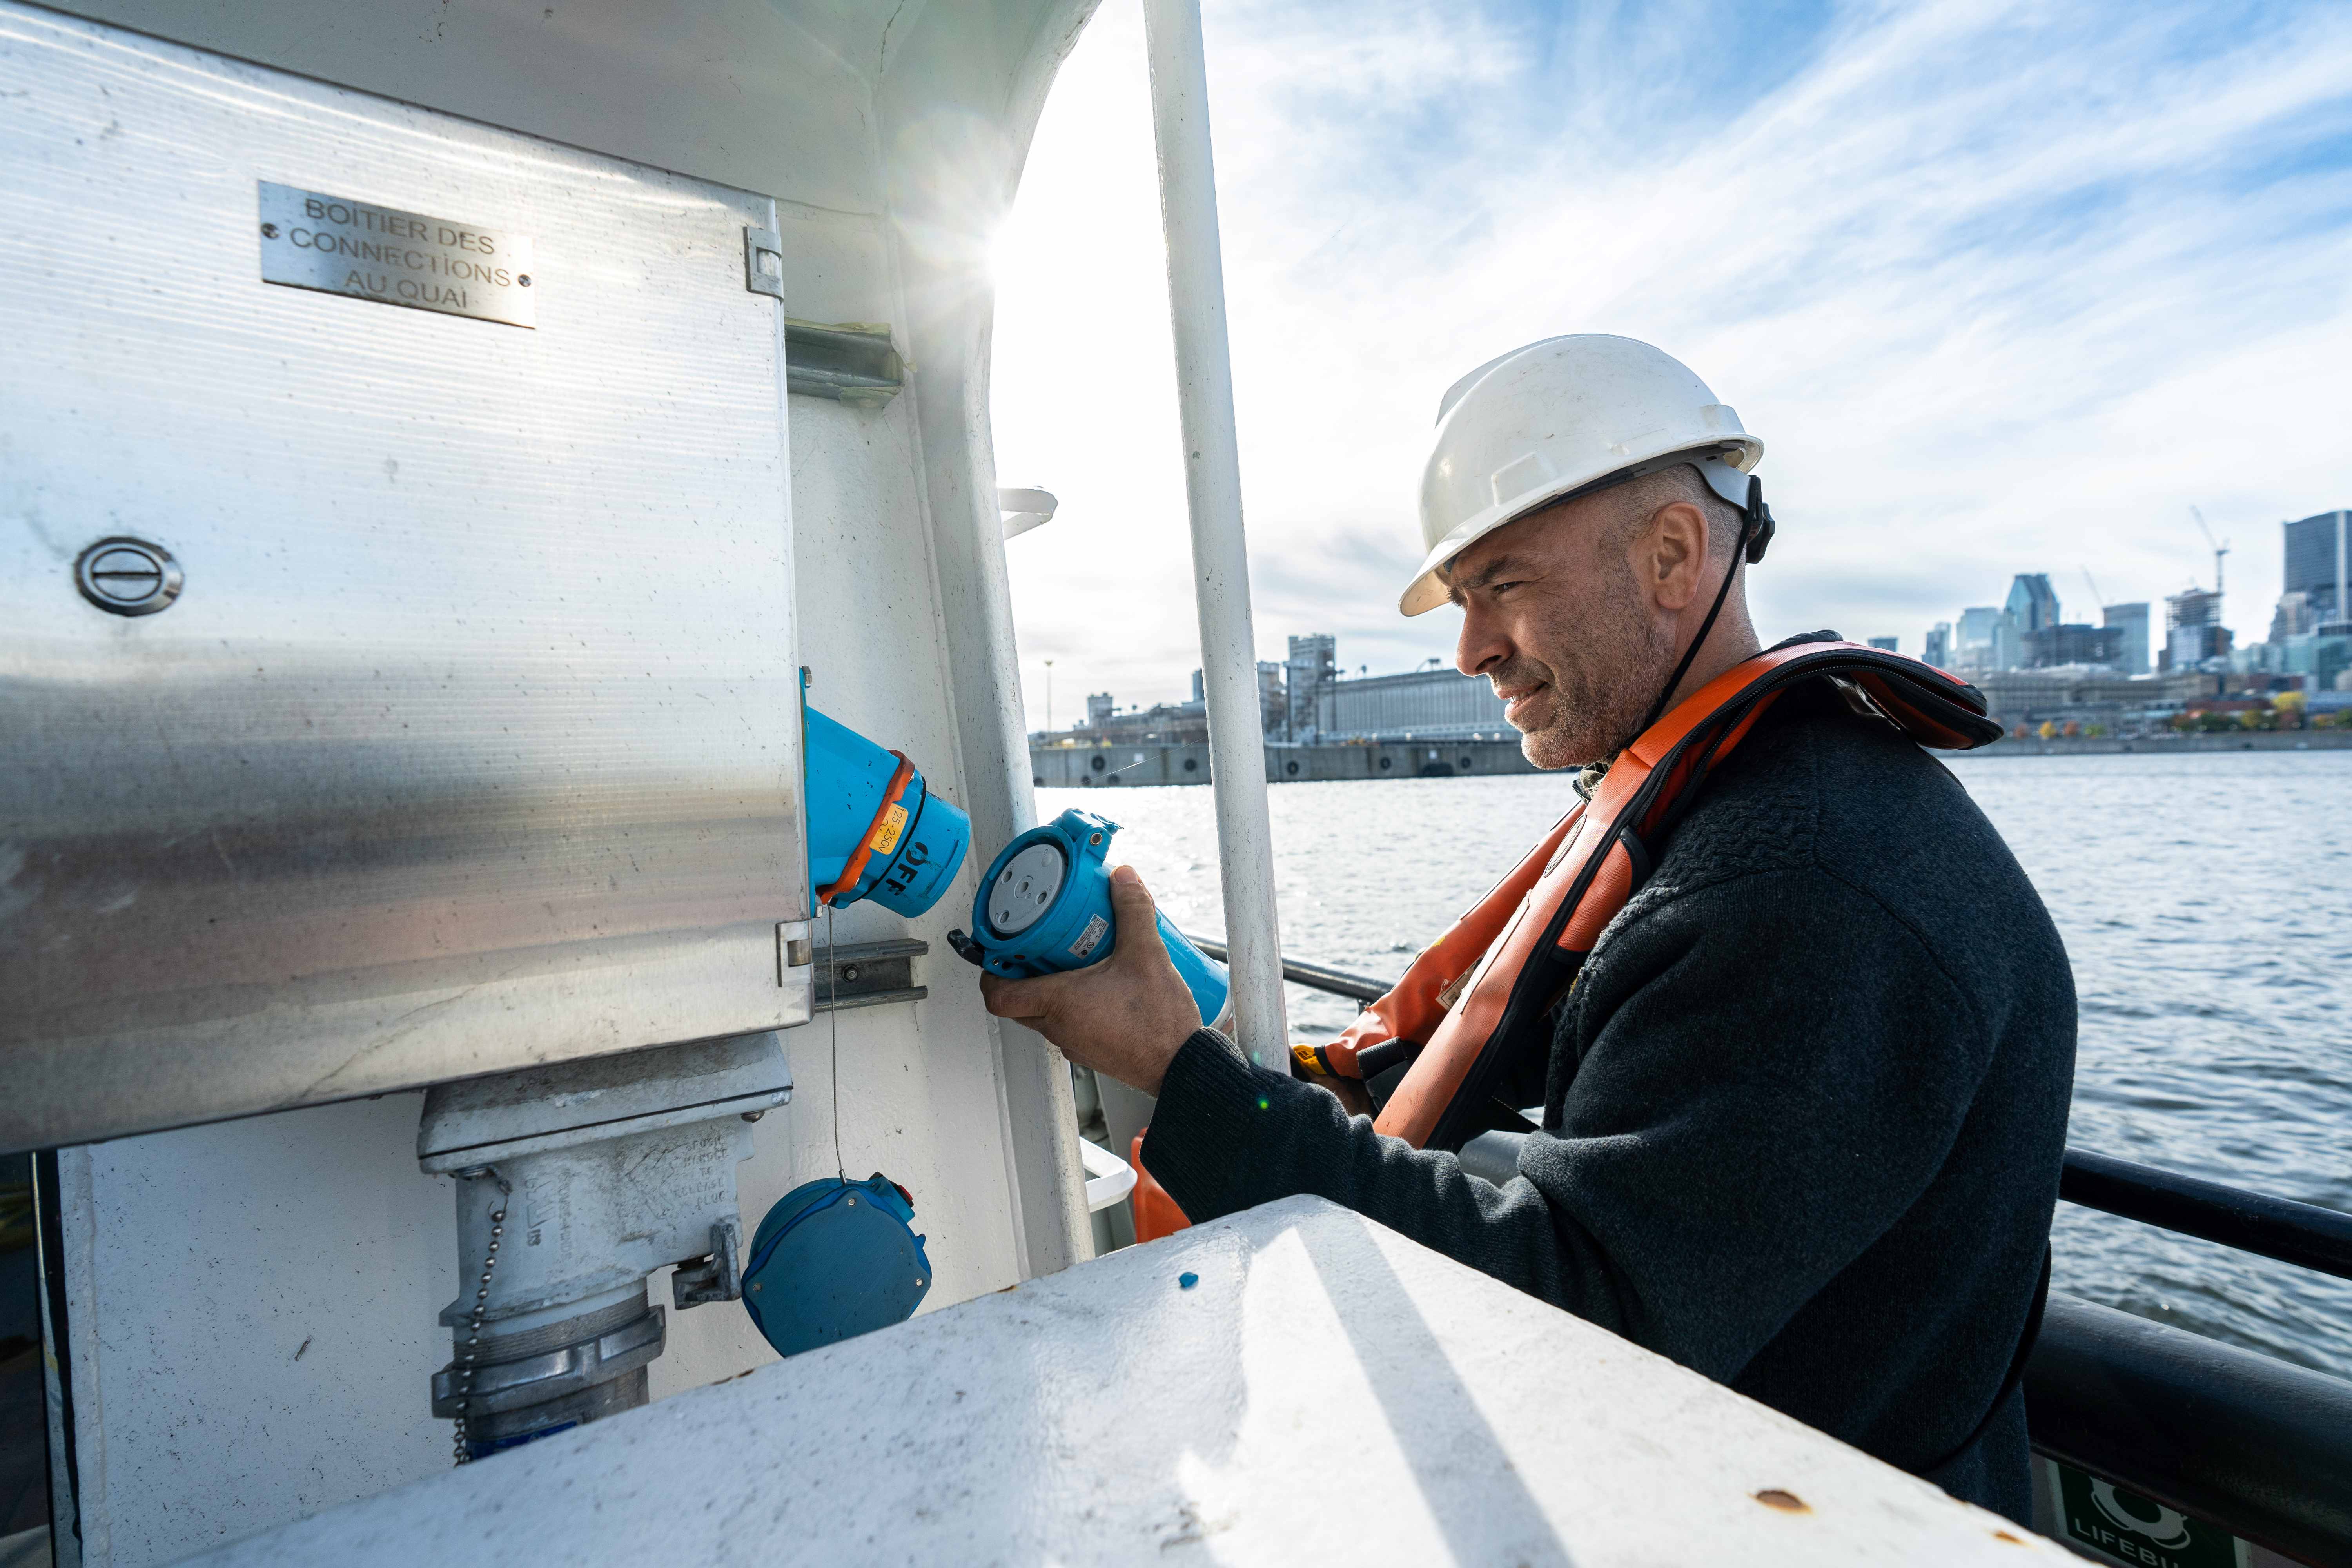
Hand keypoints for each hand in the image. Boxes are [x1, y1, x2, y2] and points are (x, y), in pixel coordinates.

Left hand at [979, 865, 1200, 1095]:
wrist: (1182, 1066)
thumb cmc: (1160, 1025)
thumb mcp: (1148, 955)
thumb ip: (1133, 911)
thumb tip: (1123, 880)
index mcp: (1060, 1003)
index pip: (999, 995)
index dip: (992, 972)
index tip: (1002, 950)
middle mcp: (1059, 1027)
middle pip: (1018, 1002)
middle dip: (1022, 973)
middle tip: (1038, 946)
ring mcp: (1073, 1042)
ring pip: (1043, 1014)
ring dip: (1049, 988)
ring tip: (1073, 959)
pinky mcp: (1091, 1050)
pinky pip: (1066, 1024)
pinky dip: (1071, 1005)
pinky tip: (1098, 985)